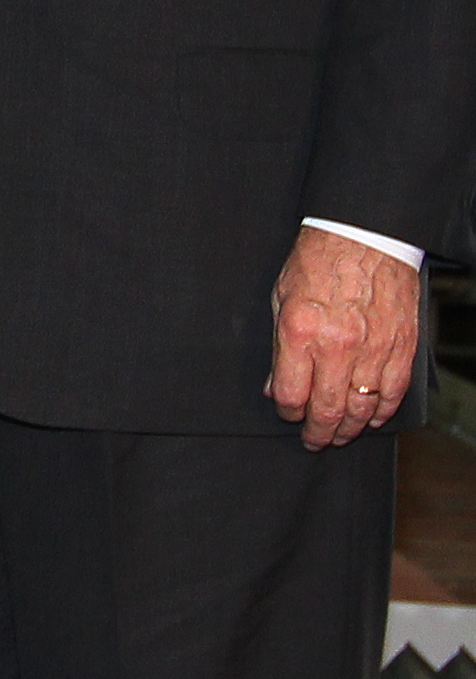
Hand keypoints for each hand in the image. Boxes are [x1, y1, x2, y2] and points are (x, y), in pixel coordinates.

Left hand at [269, 225, 420, 450]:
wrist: (365, 236)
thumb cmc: (317, 262)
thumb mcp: (281, 298)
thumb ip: (278, 347)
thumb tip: (276, 387)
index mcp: (300, 332)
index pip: (291, 394)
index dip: (288, 413)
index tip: (288, 416)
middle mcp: (337, 345)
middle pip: (326, 409)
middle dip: (318, 432)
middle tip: (314, 441)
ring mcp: (373, 349)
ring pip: (361, 407)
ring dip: (349, 428)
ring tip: (339, 435)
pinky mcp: (401, 347)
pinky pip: (393, 392)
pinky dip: (382, 411)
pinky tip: (370, 418)